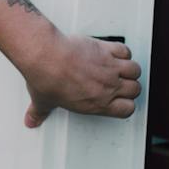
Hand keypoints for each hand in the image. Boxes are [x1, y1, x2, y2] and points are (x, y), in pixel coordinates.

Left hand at [18, 32, 142, 127]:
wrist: (46, 57)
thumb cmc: (47, 78)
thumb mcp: (43, 101)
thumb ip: (40, 113)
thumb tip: (32, 119)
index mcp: (97, 103)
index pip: (127, 109)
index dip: (126, 105)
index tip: (120, 101)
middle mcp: (107, 86)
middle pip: (135, 89)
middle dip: (129, 86)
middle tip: (120, 83)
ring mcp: (109, 67)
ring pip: (135, 70)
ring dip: (129, 69)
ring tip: (120, 68)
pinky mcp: (105, 49)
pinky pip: (125, 50)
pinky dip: (122, 50)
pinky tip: (114, 52)